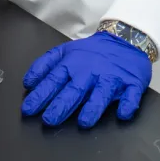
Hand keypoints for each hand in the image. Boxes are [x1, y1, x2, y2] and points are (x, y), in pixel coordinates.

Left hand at [22, 32, 151, 128]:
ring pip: (102, 93)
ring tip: (84, 121)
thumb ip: (46, 65)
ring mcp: (111, 77)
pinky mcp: (132, 83)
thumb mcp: (65, 51)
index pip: (54, 79)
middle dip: (61, 104)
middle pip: (75, 89)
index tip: (29, 108)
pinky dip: (128, 104)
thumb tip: (28, 82)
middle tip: (49, 119)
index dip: (41, 94)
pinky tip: (123, 113)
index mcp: (72, 63)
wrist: (124, 39)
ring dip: (93, 107)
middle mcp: (90, 71)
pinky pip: (131, 95)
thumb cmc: (91, 52)